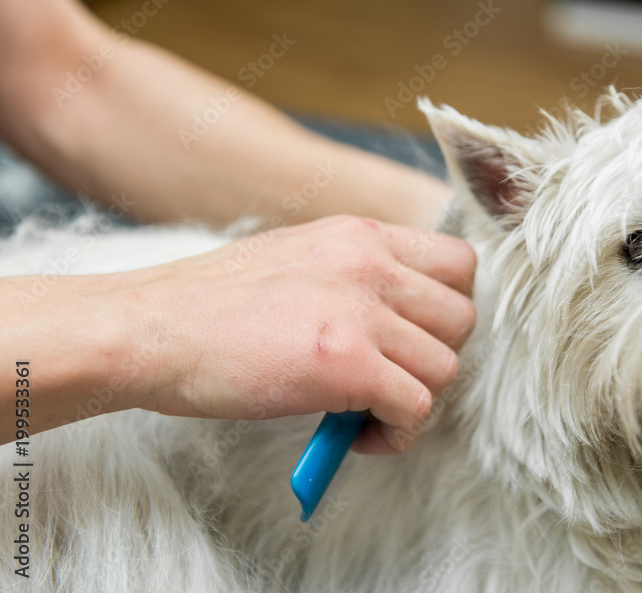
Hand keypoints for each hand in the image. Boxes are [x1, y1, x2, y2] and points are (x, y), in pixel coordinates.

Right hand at [116, 215, 475, 453]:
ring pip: (447, 366)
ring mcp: (361, 310)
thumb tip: (397, 322)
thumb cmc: (210, 306)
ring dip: (418, 401)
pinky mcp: (348, 363)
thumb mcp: (298, 259)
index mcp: (360, 234)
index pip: (460, 261)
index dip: (449, 308)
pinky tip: (358, 437)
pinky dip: (398, 433)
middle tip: (393, 379)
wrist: (148, 329)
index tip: (418, 338)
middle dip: (436, 358)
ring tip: (370, 415)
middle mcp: (371, 263)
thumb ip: (355, 277)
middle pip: (463, 317)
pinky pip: (418, 407)